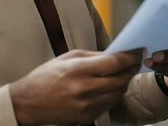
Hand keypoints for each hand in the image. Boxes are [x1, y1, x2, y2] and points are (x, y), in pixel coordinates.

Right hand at [9, 49, 142, 125]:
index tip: (139, 50)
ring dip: (124, 82)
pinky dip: (114, 94)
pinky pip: (109, 104)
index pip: (114, 63)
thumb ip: (93, 56)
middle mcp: (84, 89)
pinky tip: (111, 86)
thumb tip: (115, 54)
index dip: (130, 56)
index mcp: (78, 70)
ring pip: (118, 93)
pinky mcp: (87, 117)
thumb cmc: (46, 76)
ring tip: (124, 73)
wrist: (28, 103)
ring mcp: (86, 106)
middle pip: (121, 79)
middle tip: (135, 61)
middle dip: (131, 69)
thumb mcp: (68, 58)